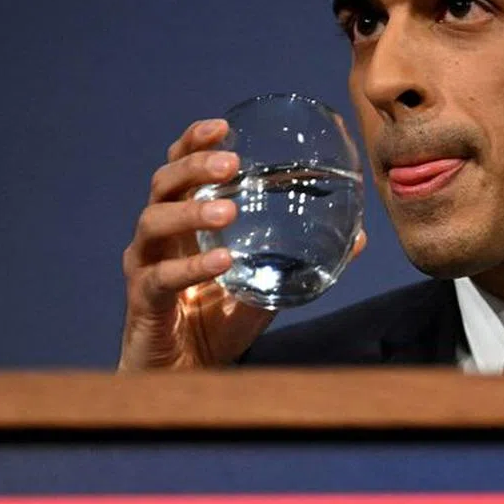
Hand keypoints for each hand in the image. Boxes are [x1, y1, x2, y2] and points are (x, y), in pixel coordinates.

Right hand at [118, 119, 366, 369]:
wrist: (187, 377)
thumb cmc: (219, 323)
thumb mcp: (269, 283)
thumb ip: (304, 259)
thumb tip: (359, 237)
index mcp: (183, 223)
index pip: (179, 169)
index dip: (193, 143)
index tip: (222, 126)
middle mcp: (159, 237)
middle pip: (163, 183)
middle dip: (194, 166)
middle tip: (231, 163)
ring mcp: (145, 267)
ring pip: (154, 222)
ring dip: (192, 210)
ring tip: (229, 210)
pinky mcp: (144, 302)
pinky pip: (162, 278)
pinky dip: (192, 266)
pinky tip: (222, 260)